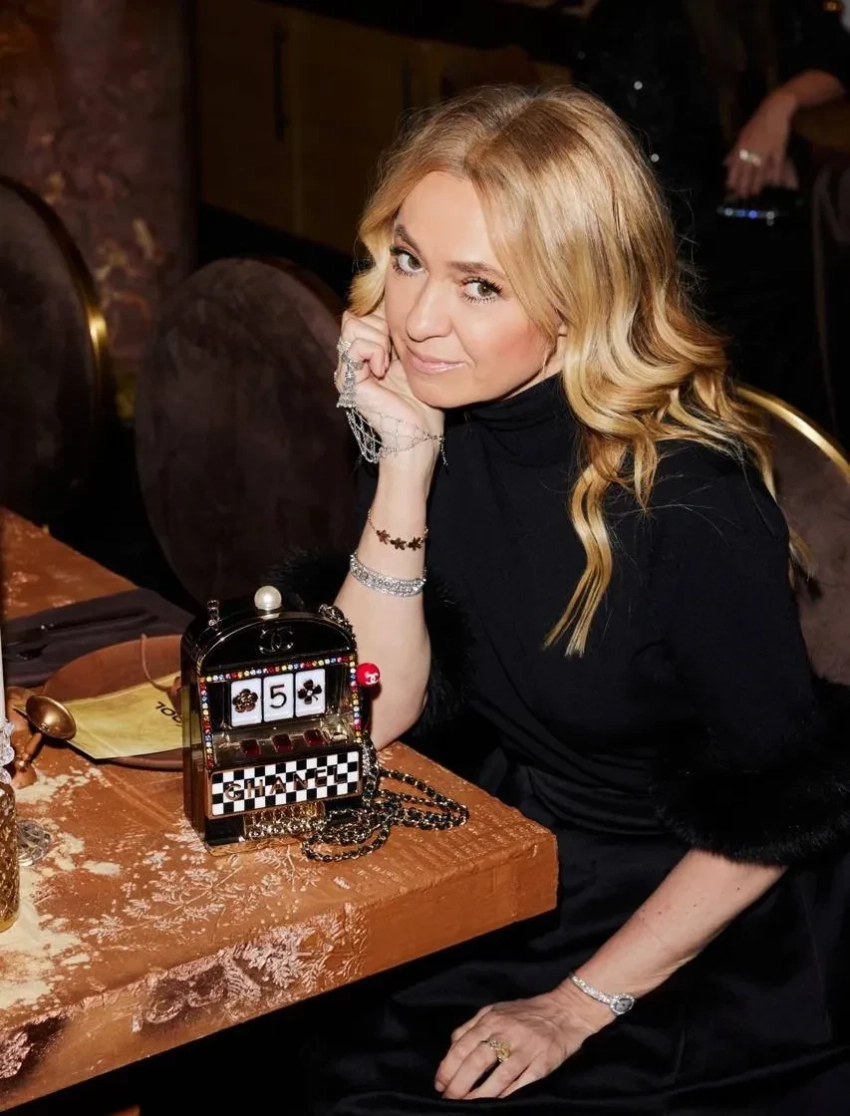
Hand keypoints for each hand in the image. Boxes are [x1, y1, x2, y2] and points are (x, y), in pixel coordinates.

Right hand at [336, 308, 443, 448]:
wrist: (419, 431)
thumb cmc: (421, 398)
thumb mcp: (411, 355)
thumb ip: (399, 332)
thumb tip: (397, 301)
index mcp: (366, 353)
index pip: (365, 313)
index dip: (384, 317)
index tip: (401, 339)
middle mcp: (352, 360)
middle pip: (354, 315)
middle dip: (380, 325)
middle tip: (394, 351)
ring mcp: (347, 370)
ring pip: (352, 324)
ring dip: (377, 337)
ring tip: (388, 360)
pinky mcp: (348, 380)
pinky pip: (354, 345)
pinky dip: (373, 350)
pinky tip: (383, 369)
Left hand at [433, 986, 609, 1100]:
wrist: (565, 1010)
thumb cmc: (527, 1012)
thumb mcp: (496, 1010)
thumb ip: (473, 1025)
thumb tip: (452, 1044)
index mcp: (492, 1020)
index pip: (463, 1045)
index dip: (448, 1067)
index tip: (439, 1083)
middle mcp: (507, 1033)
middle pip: (476, 1062)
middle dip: (459, 1084)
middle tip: (449, 1098)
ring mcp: (526, 1049)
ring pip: (498, 1076)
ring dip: (479, 1094)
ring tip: (465, 1105)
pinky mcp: (543, 1063)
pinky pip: (522, 1083)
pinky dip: (507, 1095)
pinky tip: (495, 1104)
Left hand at [724, 88, 798, 197]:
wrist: (774, 110)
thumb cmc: (756, 124)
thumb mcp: (742, 136)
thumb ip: (734, 152)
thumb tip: (724, 164)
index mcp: (741, 147)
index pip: (734, 168)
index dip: (733, 180)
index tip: (730, 190)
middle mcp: (752, 151)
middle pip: (747, 173)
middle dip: (744, 186)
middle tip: (743, 196)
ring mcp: (766, 151)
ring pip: (760, 172)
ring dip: (757, 184)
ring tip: (755, 193)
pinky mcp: (778, 149)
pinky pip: (776, 165)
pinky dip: (775, 175)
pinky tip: (773, 184)